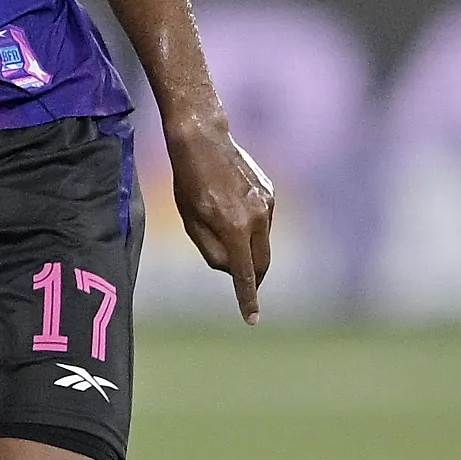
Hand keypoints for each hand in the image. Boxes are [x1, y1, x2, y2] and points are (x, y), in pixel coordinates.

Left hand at [167, 119, 274, 322]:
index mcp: (235, 228)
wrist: (204, 141)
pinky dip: (252, 227)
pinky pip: (264, 222)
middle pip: (262, 262)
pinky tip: (233, 208)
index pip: (244, 273)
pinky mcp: (271, 193)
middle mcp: (258, 218)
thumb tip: (232, 268)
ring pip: (263, 241)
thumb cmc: (189, 183)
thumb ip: (212, 251)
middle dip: (253, 277)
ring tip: (222, 225)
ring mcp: (268, 204)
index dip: (247, 299)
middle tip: (241, 283)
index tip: (251, 318)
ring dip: (250, 247)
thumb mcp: (191, 222)